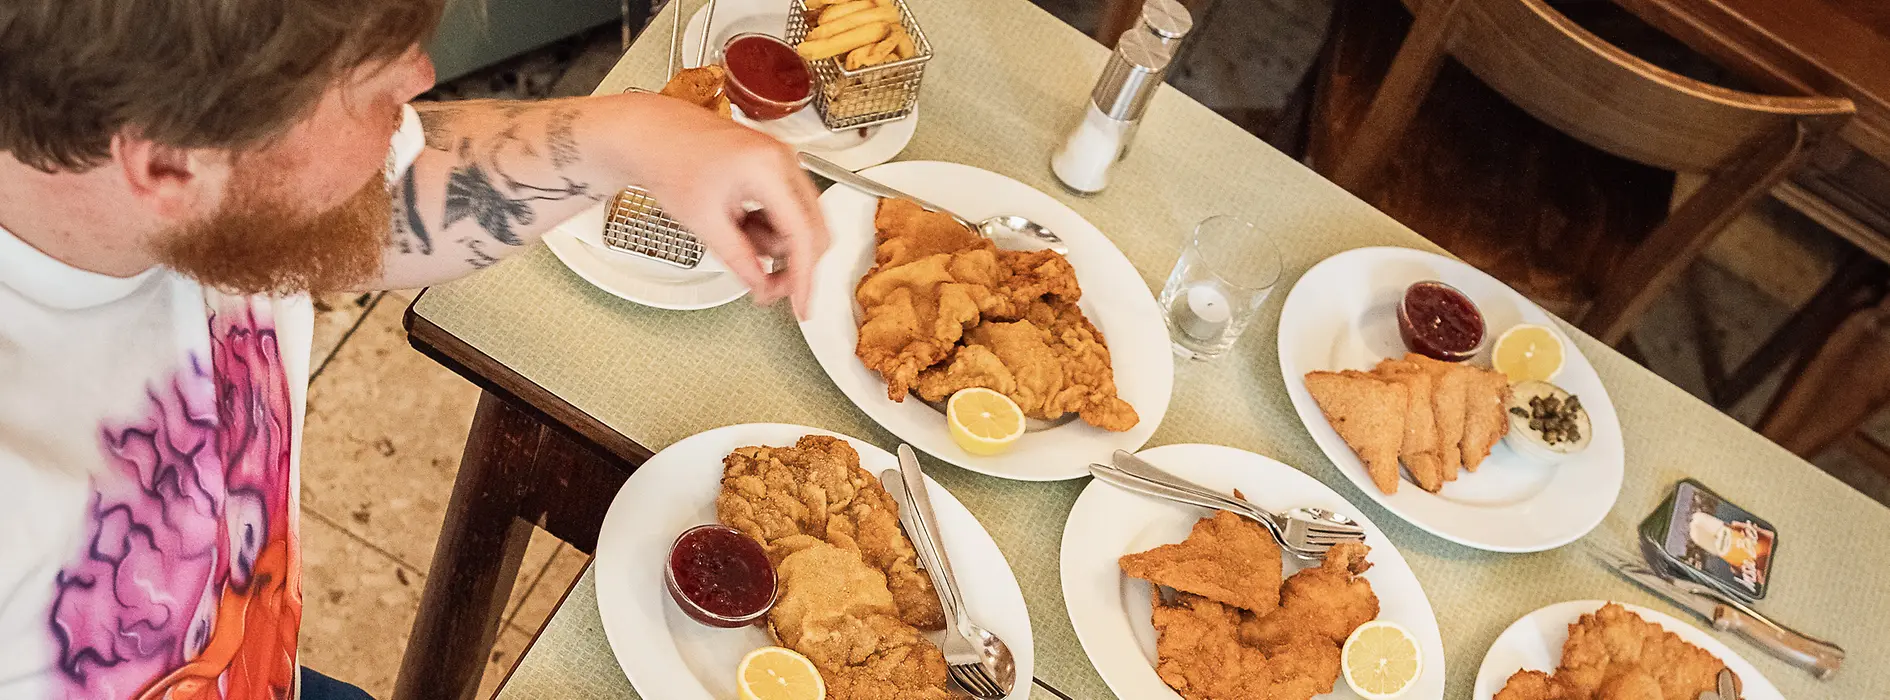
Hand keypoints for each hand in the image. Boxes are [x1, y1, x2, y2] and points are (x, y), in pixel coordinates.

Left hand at [612, 94, 829, 317]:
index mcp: (767, 169)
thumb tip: (762, 287)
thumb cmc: (669, 162)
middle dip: (793, 263)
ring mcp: (781, 160)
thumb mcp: (703, 222)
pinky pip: (788, 208)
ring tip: (738, 241)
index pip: (801, 234)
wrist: (651, 134)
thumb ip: (740, 260)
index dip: (802, 277)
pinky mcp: (774, 165)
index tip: (800, 305)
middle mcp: (783, 159)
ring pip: (802, 221)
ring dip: (778, 244)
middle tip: (769, 288)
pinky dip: (771, 228)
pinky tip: (742, 226)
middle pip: (812, 228)